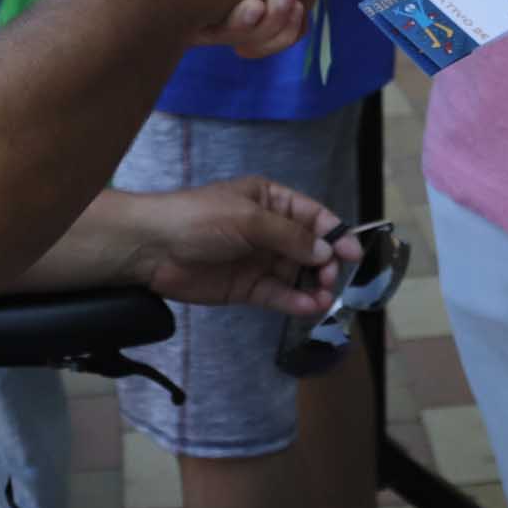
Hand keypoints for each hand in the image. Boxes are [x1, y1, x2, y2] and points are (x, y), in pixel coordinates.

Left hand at [121, 177, 360, 313]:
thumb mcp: (249, 219)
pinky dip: (293, 301)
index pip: (312, 216)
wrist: (153, 248)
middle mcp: (268, 230)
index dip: (335, 233)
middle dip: (325, 263)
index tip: (354, 253)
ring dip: (313, 286)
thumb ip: (290, 236)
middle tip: (332, 278)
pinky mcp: (245, 288)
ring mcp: (257, 260)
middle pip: (308, 248)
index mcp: (269, 201)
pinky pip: (276, 295)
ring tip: (325, 298)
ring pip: (295, 275)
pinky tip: (307, 307)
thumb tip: (327, 252)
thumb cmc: (200, 219)